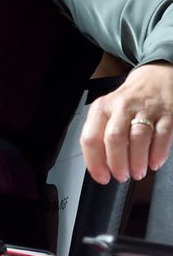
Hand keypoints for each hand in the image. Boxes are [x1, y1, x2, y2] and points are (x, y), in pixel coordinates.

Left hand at [80, 62, 172, 183]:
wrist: (156, 78)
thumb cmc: (128, 102)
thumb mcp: (108, 111)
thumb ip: (102, 134)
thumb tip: (100, 166)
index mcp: (102, 108)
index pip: (91, 137)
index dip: (95, 162)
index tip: (101, 177)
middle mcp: (121, 107)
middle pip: (114, 138)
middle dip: (117, 163)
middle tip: (121, 176)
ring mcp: (145, 109)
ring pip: (138, 138)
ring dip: (137, 161)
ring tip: (138, 172)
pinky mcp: (167, 114)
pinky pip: (162, 136)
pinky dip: (158, 153)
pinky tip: (154, 163)